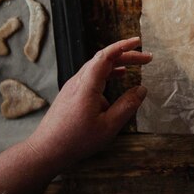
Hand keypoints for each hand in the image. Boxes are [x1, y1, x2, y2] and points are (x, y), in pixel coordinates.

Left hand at [27, 37, 151, 167]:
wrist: (46, 151)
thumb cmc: (76, 140)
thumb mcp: (108, 126)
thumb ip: (127, 106)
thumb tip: (142, 89)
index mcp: (87, 85)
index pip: (106, 56)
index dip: (123, 46)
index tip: (139, 42)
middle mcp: (78, 81)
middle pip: (103, 59)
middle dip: (126, 55)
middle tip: (147, 59)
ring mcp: (72, 87)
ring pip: (97, 67)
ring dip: (117, 65)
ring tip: (133, 67)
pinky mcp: (71, 94)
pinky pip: (92, 77)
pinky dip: (108, 73)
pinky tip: (117, 79)